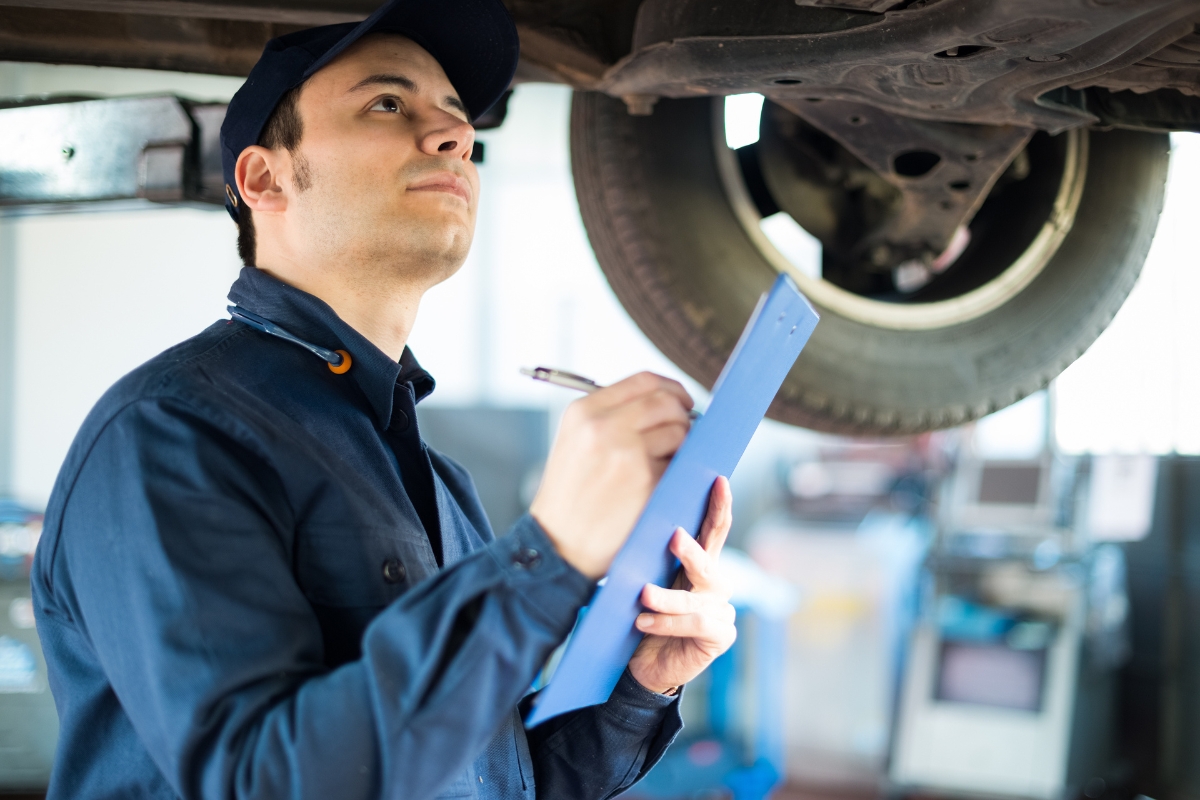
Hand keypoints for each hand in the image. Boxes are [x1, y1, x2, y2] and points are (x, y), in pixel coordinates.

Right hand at [530, 372, 693, 579]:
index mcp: (584, 411)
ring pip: (679, 431)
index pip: (644, 380)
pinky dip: (679, 473)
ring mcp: (627, 454)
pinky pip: (680, 465)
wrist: (558, 545)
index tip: (682, 402)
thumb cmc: (571, 496)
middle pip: (666, 402)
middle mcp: (604, 426)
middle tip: (683, 435)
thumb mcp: (575, 442)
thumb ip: (613, 416)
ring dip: (682, 447)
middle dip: (683, 416)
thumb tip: (668, 402)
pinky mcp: (646, 481)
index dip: (671, 389)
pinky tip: (661, 486)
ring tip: (665, 465)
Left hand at [628, 477, 735, 693]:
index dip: (719, 505)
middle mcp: (715, 585)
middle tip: (674, 536)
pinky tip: (643, 623)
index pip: (713, 530)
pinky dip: (667, 623)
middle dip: (691, 550)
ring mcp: (721, 611)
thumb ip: (649, 561)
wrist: (641, 666)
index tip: (718, 480)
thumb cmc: (642, 618)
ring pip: (696, 597)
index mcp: (699, 565)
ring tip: (642, 597)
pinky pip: (696, 623)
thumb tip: (635, 530)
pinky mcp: (720, 636)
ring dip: (667, 598)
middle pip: (709, 561)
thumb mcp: (644, 584)